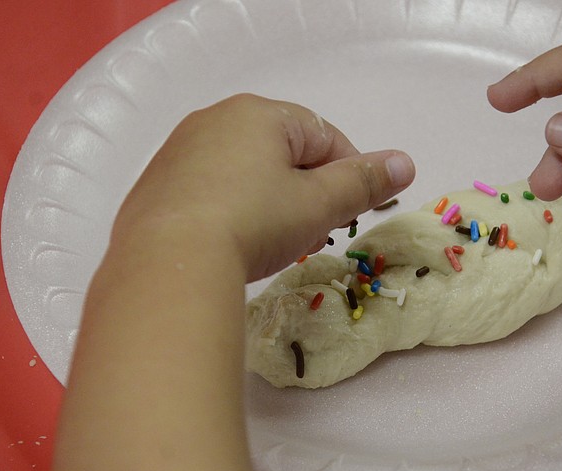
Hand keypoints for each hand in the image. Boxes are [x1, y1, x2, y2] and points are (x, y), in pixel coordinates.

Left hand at [115, 93, 415, 280]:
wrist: (168, 264)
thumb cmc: (253, 222)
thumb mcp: (319, 204)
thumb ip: (363, 182)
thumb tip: (405, 162)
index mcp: (258, 114)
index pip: (323, 135)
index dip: (348, 173)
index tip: (350, 213)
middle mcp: (215, 121)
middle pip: (282, 152)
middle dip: (307, 191)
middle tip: (314, 232)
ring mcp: (180, 153)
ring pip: (245, 172)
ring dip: (271, 203)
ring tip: (276, 243)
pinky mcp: (157, 188)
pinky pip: (210, 192)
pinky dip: (232, 212)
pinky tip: (235, 245)